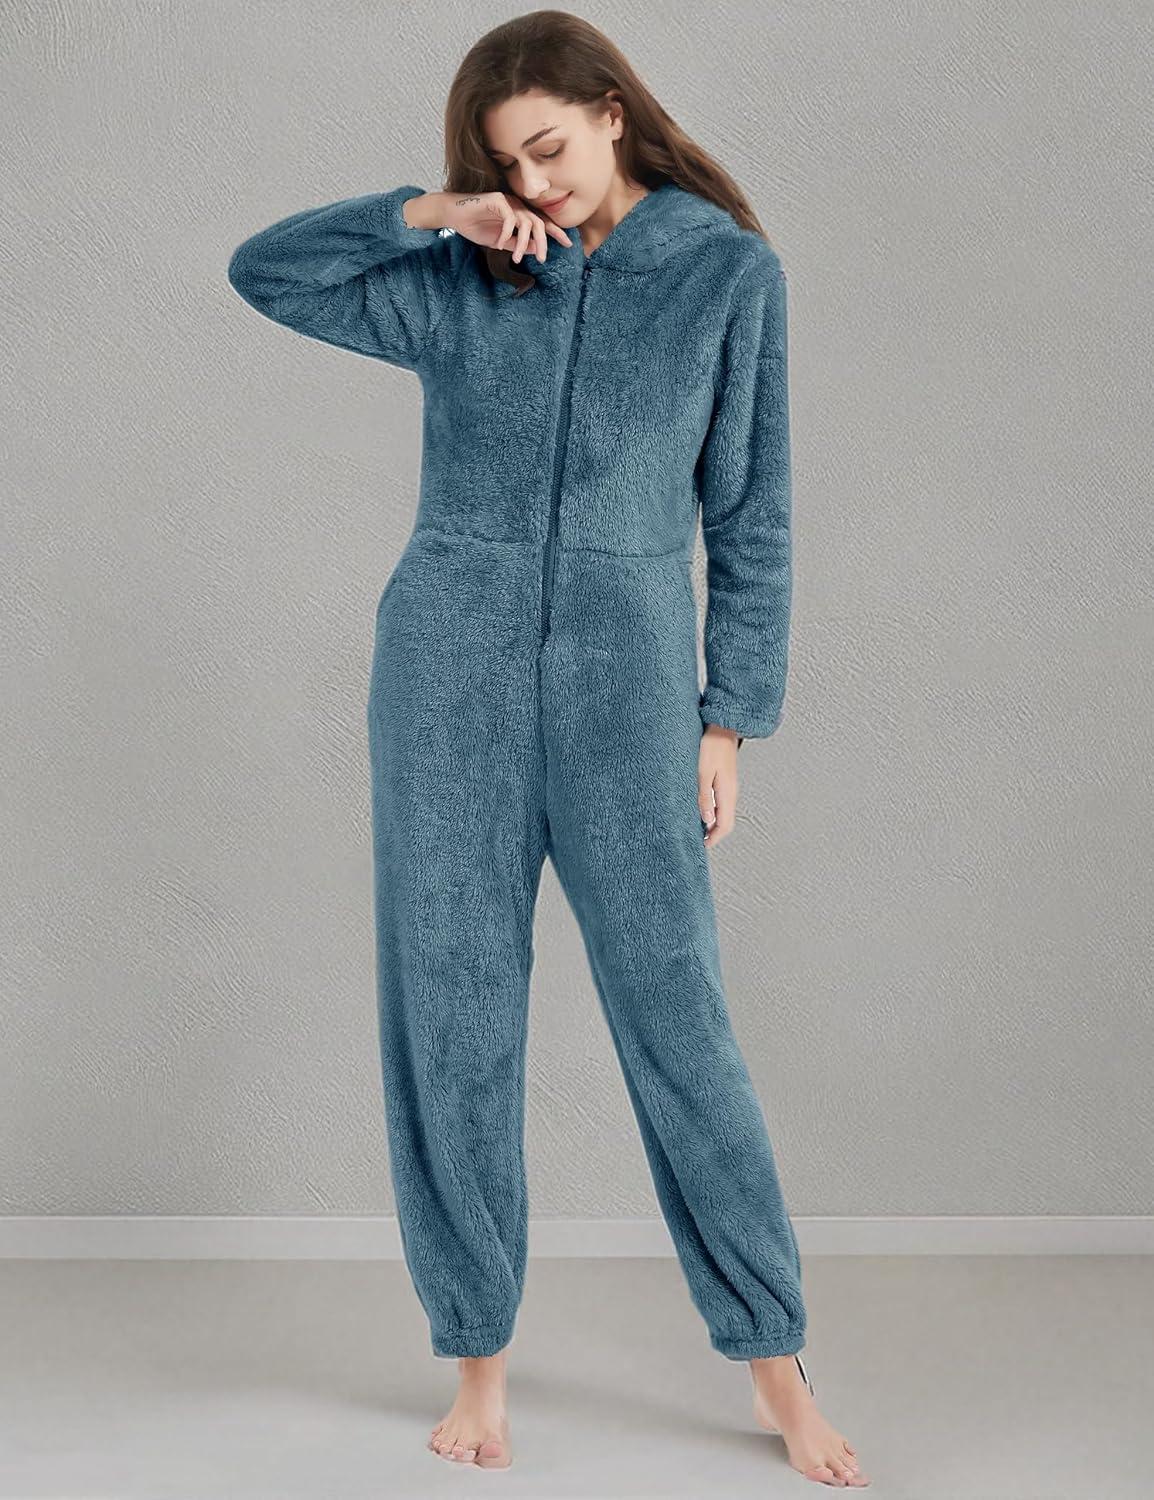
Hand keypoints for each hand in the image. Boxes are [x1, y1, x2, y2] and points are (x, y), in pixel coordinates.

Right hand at [423, 189, 572, 262]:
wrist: (454, 215)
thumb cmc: (475, 227)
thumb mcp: (501, 242)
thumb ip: (518, 244)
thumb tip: (537, 249)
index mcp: (520, 214)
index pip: (542, 222)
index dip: (556, 232)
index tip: (568, 244)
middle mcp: (517, 205)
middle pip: (538, 222)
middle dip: (543, 241)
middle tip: (543, 259)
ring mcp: (508, 201)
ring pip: (525, 222)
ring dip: (522, 243)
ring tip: (516, 258)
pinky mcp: (497, 200)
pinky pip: (509, 218)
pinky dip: (506, 233)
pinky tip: (498, 244)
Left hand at [698, 725, 739, 847]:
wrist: (722, 726)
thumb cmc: (711, 745)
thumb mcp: (702, 773)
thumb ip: (704, 797)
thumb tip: (707, 820)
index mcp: (727, 793)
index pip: (725, 825)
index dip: (713, 839)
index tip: (701, 846)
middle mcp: (731, 792)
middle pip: (726, 822)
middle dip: (713, 834)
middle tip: (697, 840)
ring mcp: (729, 787)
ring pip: (723, 813)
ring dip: (712, 823)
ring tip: (696, 828)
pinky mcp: (725, 780)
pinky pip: (721, 802)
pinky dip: (712, 811)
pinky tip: (701, 809)